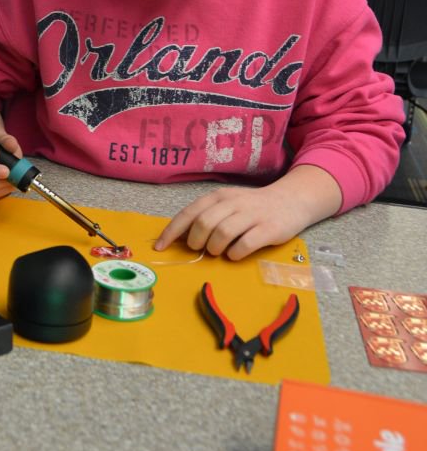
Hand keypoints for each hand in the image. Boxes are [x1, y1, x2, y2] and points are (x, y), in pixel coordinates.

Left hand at [154, 183, 304, 261]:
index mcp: (218, 196)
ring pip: (222, 232)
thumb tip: (179, 237)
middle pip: (203, 223)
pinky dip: (235, 253)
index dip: (172, 231)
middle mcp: (233, 203)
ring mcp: (252, 215)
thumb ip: (206, 216)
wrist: (290, 200)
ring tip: (218, 251)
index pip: (189, 213)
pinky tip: (235, 254)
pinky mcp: (268, 229)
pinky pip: (245, 244)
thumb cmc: (251, 207)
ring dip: (215, 248)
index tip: (160, 247)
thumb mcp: (227, 205)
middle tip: (200, 248)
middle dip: (196, 240)